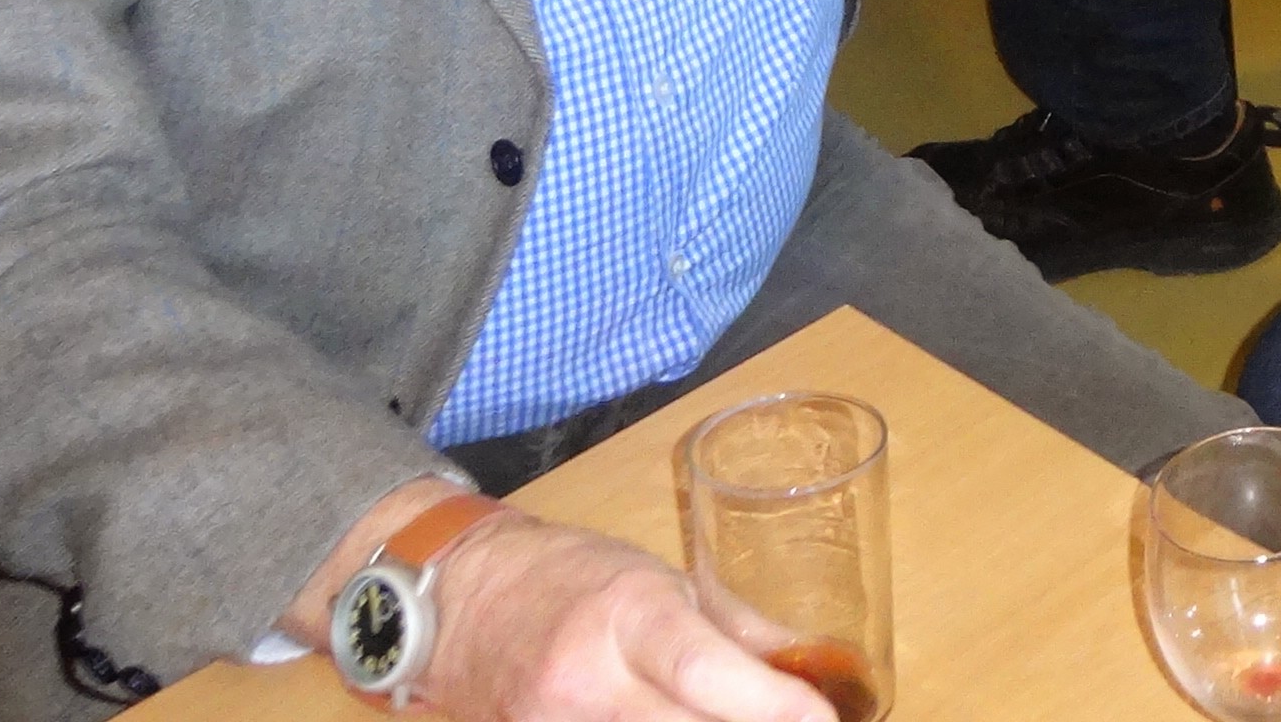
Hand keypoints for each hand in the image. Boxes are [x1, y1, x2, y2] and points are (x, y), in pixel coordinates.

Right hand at [412, 514, 828, 721]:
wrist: (458, 597)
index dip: (772, 705)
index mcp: (627, 614)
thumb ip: (731, 627)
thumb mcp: (657, 579)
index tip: (822, 720)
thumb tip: (807, 665)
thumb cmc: (567, 574)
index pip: (704, 672)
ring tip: (743, 721)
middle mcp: (588, 677)